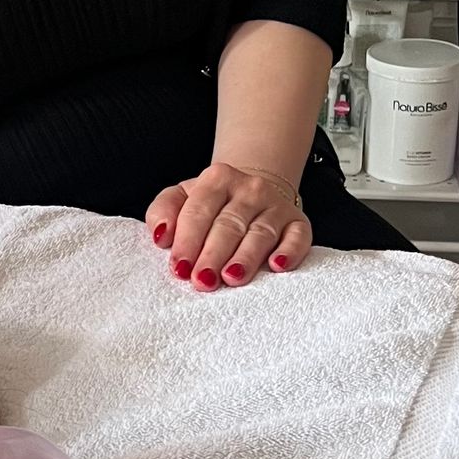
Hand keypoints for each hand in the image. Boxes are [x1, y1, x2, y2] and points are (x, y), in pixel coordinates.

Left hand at [146, 160, 312, 290]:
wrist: (251, 193)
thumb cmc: (211, 204)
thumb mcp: (182, 198)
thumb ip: (163, 211)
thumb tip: (160, 234)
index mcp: (218, 179)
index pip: (199, 210)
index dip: (188, 240)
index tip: (179, 268)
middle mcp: (250, 189)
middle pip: (229, 224)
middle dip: (214, 254)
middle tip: (202, 280)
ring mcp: (275, 206)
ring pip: (261, 233)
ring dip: (246, 256)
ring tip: (232, 277)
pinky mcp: (298, 223)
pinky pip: (298, 237)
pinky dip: (290, 251)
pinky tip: (277, 266)